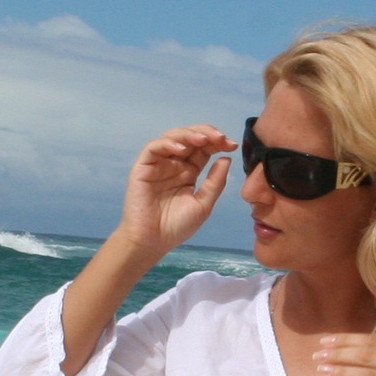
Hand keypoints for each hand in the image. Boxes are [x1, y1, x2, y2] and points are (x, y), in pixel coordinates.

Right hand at [116, 125, 233, 257]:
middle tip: (220, 138)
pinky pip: (154, 148)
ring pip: (173, 137)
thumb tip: (226, 158)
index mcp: (189, 171)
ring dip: (189, 135)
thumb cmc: (176, 226)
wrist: (152, 242)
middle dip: (207, 134)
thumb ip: (215, 182)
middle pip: (190, 138)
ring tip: (203, 139)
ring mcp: (158, 163)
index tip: (232, 145)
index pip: (204, 149)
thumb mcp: (203, 204)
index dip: (217, 143)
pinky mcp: (143, 166)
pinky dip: (168, 143)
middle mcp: (174, 163)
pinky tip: (181, 149)